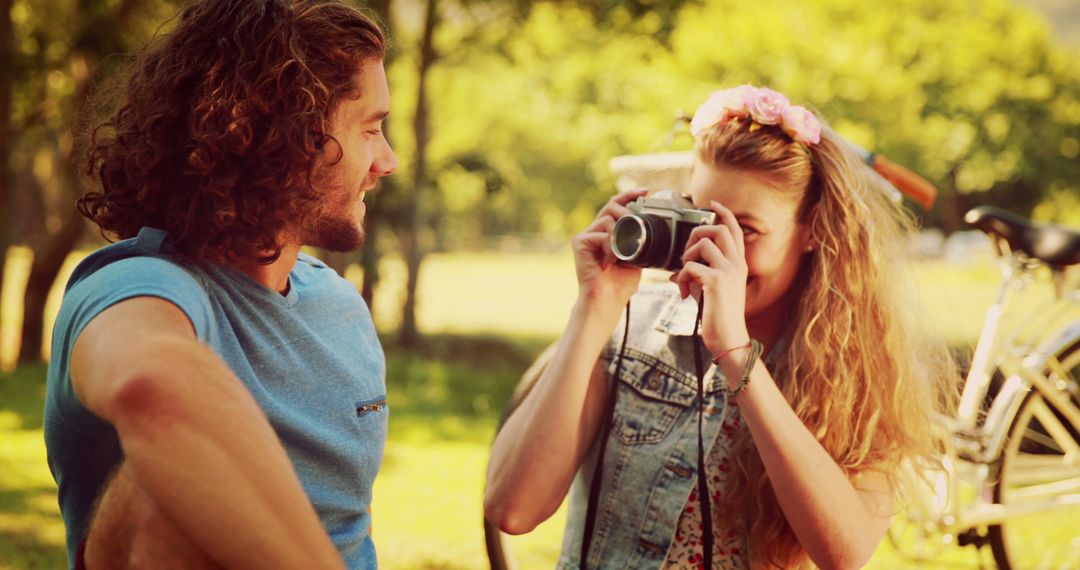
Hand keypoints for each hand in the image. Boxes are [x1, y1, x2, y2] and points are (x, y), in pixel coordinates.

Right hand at [572, 189, 648, 310]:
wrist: (607, 300)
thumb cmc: (620, 284)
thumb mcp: (637, 256)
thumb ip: (638, 239)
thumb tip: (650, 223)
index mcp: (606, 234)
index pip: (616, 206)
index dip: (629, 196)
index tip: (645, 192)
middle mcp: (594, 231)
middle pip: (611, 205)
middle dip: (628, 207)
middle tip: (638, 221)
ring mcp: (586, 236)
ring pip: (609, 218)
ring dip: (622, 235)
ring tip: (622, 254)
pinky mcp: (579, 241)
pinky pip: (602, 232)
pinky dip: (611, 246)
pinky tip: (610, 261)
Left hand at [674, 200, 750, 356]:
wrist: (729, 339)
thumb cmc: (720, 317)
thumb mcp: (714, 292)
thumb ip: (702, 277)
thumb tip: (676, 273)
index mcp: (739, 264)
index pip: (735, 230)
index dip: (724, 213)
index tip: (711, 203)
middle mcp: (736, 264)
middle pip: (718, 229)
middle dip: (697, 232)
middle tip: (687, 252)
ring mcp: (727, 272)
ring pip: (702, 243)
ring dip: (686, 257)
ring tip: (685, 277)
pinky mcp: (714, 282)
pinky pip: (689, 267)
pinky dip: (680, 279)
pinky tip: (683, 295)